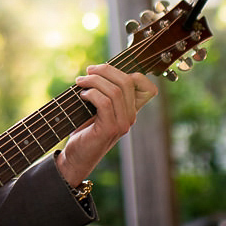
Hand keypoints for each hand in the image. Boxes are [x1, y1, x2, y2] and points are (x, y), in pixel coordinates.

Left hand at [55, 65, 157, 185]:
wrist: (76, 156)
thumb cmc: (84, 130)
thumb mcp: (97, 107)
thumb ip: (105, 91)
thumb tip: (99, 69)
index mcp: (131, 109)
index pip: (149, 88)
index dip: (133, 73)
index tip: (105, 69)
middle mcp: (131, 116)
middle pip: (127, 82)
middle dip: (105, 70)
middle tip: (88, 71)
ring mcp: (123, 124)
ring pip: (115, 91)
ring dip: (94, 81)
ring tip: (80, 81)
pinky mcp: (110, 129)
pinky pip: (105, 103)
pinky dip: (92, 94)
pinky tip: (82, 95)